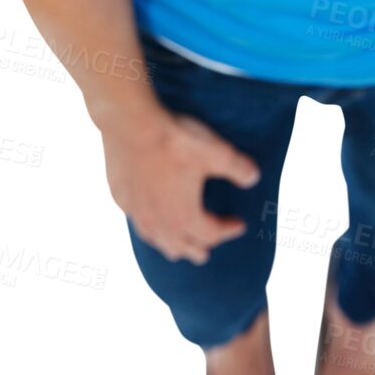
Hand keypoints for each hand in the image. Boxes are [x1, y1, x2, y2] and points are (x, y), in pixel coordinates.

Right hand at [100, 106, 261, 263]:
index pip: (212, 234)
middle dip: (199, 248)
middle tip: (207, 250)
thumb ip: (238, 168)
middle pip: (182, 247)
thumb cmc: (174, 141)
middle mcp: (159, 223)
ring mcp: (137, 213)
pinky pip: (137, 221)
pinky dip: (149, 225)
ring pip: (157, 241)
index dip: (229, 230)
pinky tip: (149, 215)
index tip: (239, 224)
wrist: (131, 124)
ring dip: (172, 244)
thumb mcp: (216, 152)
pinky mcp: (120, 198)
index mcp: (185, 217)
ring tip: (178, 246)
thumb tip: (253, 178)